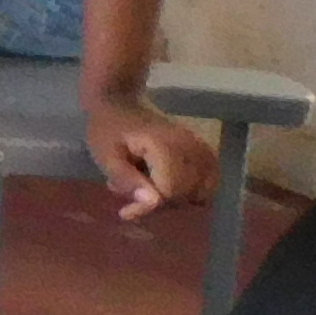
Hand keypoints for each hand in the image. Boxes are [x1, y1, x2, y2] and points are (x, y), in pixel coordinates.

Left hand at [86, 91, 218, 221]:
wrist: (120, 102)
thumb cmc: (108, 129)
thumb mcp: (105, 155)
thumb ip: (127, 179)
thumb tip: (153, 203)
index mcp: (165, 146)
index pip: (170, 191)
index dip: (149, 207)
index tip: (126, 212)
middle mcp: (190, 147)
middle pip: (186, 195)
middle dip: (160, 203)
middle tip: (133, 194)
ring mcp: (201, 148)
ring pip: (202, 193)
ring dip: (176, 199)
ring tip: (150, 187)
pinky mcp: (204, 151)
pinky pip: (210, 182)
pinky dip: (193, 191)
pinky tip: (170, 185)